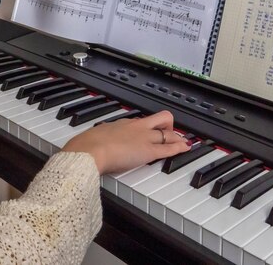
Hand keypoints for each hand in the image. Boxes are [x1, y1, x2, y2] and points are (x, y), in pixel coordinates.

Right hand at [62, 110, 189, 174]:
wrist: (90, 150)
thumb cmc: (87, 145)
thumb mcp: (93, 137)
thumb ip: (98, 139)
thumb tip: (93, 141)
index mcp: (121, 123)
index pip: (141, 122)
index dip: (149, 126)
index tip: (151, 128)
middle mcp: (136, 127)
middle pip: (159, 119)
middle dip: (168, 125)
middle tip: (171, 132)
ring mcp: (144, 138)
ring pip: (167, 132)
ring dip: (176, 137)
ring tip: (183, 141)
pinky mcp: (149, 151)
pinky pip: (168, 148)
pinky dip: (179, 148)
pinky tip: (185, 148)